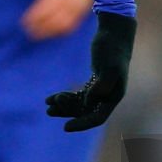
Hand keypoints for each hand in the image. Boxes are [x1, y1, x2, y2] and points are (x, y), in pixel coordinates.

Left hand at [20, 0, 92, 39]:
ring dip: (48, 32)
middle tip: (29, 31)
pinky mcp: (80, 15)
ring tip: (38, 36)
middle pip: (50, 20)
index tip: (24, 22)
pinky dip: (61, 32)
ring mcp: (74, 11)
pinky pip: (70, 27)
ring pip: (59, 25)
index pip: (42, 9)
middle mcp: (65, 4)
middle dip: (38, 27)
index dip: (33, 17)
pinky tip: (54, 34)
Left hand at [45, 12, 136, 131]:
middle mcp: (108, 96)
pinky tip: (51, 98)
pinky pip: (78, 95)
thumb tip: (88, 103)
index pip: (98, 117)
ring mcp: (100, 90)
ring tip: (47, 104)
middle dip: (67, 113)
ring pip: (79, 104)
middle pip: (85, 112)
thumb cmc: (113, 49)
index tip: (65, 127)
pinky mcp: (93, 82)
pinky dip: (65, 97)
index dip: (82, 124)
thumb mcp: (109, 66)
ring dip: (63, 106)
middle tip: (49, 111)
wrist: (114, 33)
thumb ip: (101, 86)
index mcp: (114, 96)